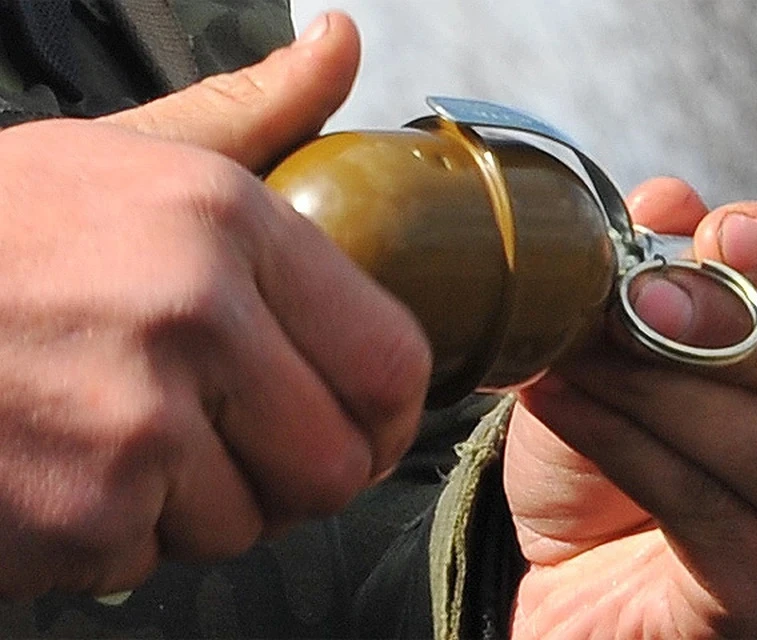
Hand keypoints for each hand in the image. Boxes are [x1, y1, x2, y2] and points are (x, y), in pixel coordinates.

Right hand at [0, 13, 430, 597]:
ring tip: (140, 443)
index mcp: (228, 225)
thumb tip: (341, 43)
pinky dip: (123, 535)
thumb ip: (257, 110)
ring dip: (206, 504)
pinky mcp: (79, 516)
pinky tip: (75, 468)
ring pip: (247, 524)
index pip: (390, 363)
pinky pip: (154, 559)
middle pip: (336, 466)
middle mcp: (196, 321)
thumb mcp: (132, 149)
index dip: (389, 413)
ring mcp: (138, 427)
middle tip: (251, 447)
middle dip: (301, 472)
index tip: (365, 420)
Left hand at [505, 177, 756, 637]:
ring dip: (660, 385)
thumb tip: (668, 201)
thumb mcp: (654, 332)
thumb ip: (677, 263)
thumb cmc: (642, 435)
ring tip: (578, 348)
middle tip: (633, 298)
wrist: (590, 553)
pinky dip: (623, 444)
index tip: (719, 232)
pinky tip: (563, 400)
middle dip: (734, 326)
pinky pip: (709, 510)